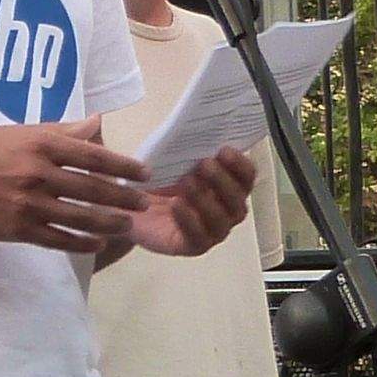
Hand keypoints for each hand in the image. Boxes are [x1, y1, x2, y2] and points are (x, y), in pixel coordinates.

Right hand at [0, 123, 149, 252]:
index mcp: (40, 144)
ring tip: (126, 225)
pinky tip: (97, 243)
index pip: (93, 155)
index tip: (144, 173)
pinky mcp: (16, 229)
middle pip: (92, 188)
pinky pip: (57, 239)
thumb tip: (97, 122)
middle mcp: (37, 173)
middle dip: (123, 197)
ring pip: (79, 217)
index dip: (123, 166)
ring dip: (108, 223)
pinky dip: (81, 242)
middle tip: (143, 203)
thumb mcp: (19, 132)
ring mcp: (27, 204)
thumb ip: (61, 130)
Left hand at [131, 147, 259, 257]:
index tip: (224, 150)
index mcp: (227, 187)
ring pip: (222, 220)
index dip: (240, 165)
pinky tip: (176, 205)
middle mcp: (226, 210)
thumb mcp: (171, 161)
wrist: (129, 207)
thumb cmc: (158, 183)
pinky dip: (190, 220)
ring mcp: (212, 231)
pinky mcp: (192, 246)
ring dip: (206, 199)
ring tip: (187, 182)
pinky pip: (199, 238)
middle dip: (223, 181)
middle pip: (238, 199)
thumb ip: (189, 150)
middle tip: (204, 164)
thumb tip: (199, 130)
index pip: (247, 177)